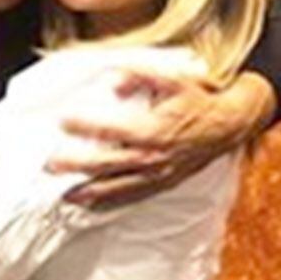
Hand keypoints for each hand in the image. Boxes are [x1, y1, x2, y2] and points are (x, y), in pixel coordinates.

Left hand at [50, 71, 272, 208]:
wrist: (229, 124)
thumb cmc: (199, 99)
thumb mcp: (173, 79)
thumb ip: (141, 76)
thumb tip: (113, 80)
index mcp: (155, 130)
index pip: (113, 130)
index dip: (87, 125)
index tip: (64, 120)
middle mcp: (155, 156)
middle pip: (109, 164)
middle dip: (77, 164)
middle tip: (51, 164)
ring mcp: (158, 173)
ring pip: (119, 186)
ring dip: (90, 191)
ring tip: (65, 194)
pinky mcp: (162, 183)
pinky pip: (133, 196)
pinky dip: (111, 201)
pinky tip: (92, 204)